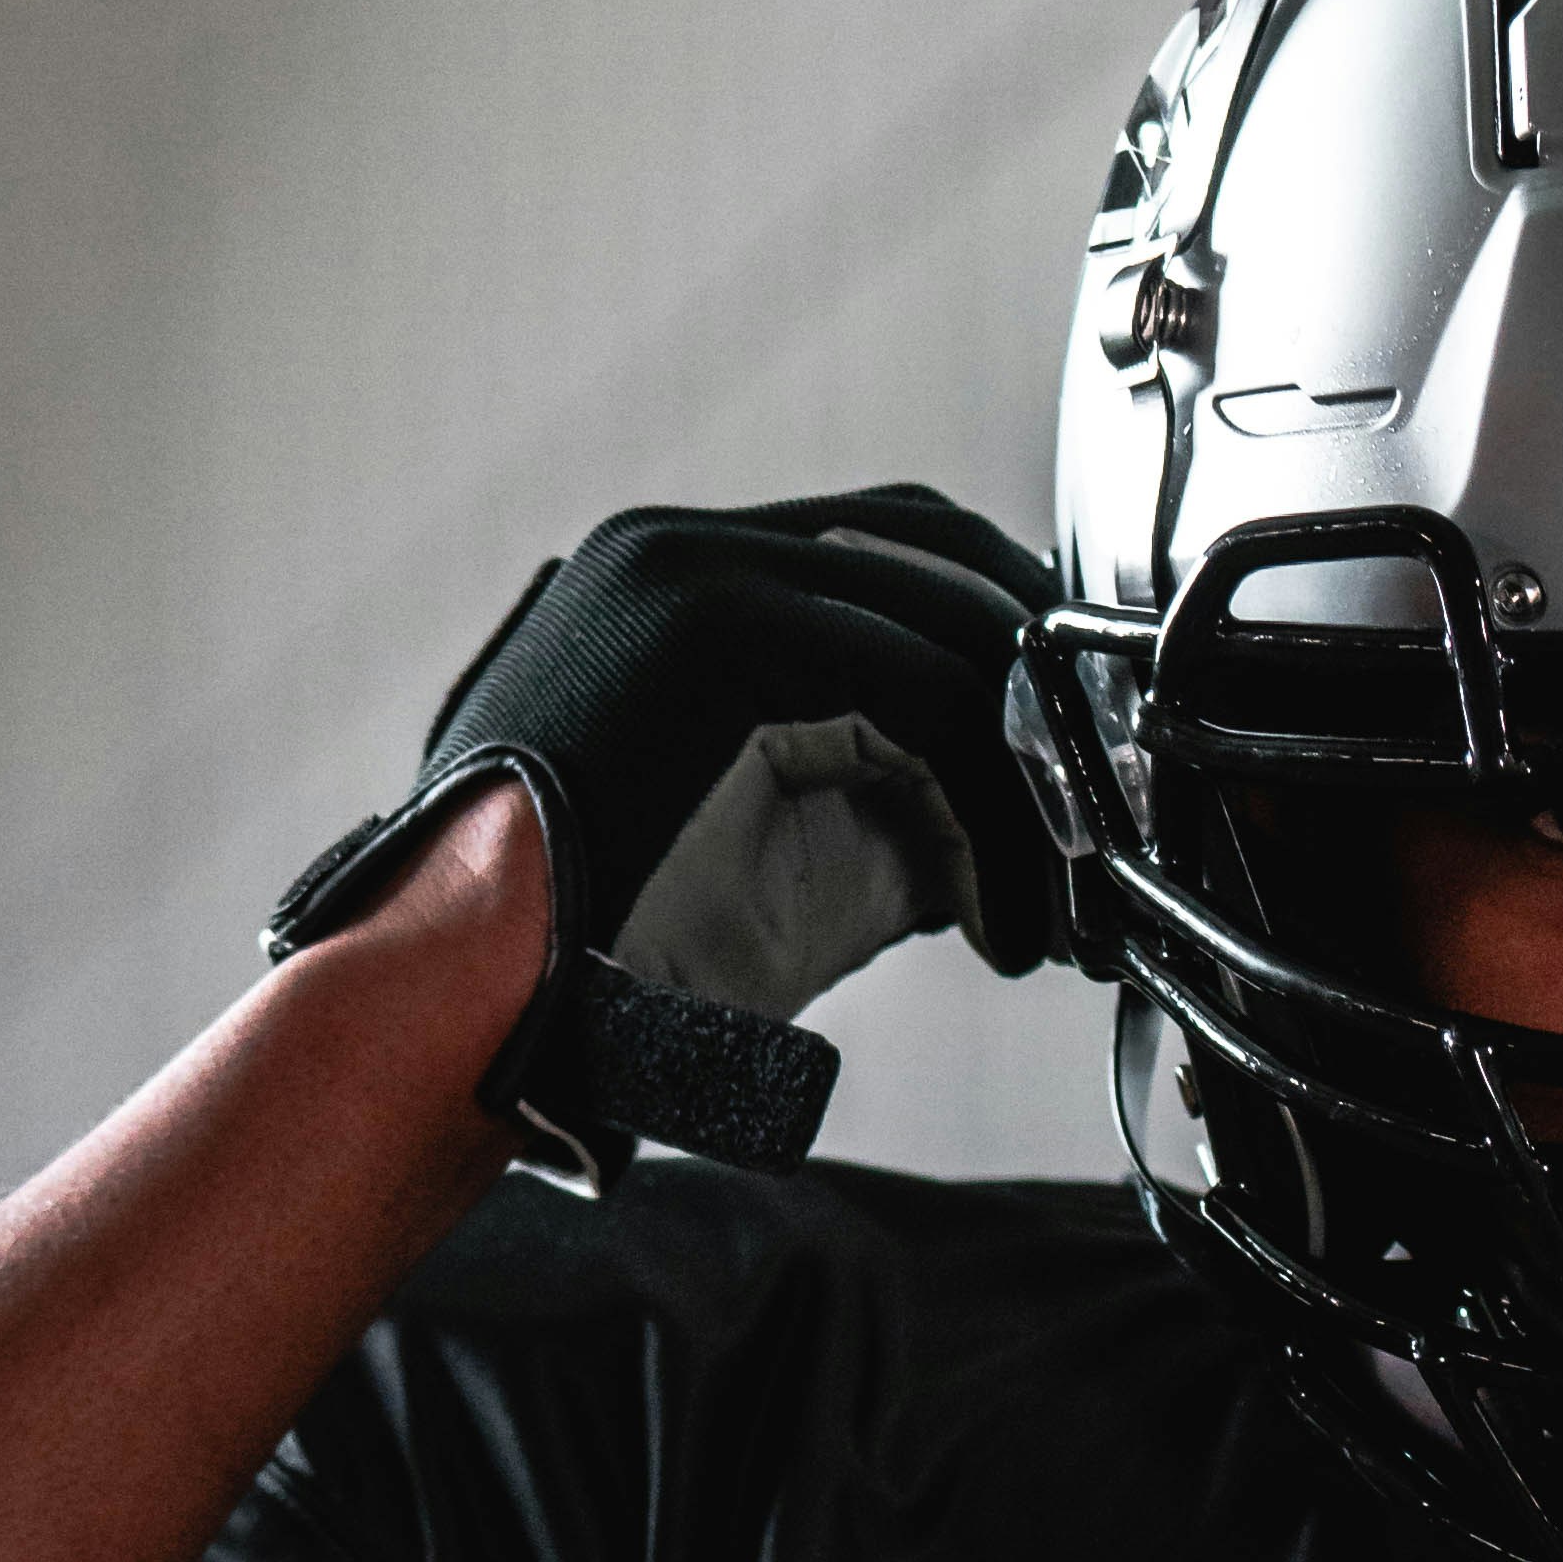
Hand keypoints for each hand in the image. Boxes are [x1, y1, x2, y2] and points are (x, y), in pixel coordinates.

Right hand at [270, 488, 1069, 1190]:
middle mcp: (687, 549)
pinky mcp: (721, 626)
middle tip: (1099, 824)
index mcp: (680, 583)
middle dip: (1043, 685)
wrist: (462, 1012)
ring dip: (1035, 768)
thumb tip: (1020, 810)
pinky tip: (1007, 920)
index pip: (896, 553)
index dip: (1003, 650)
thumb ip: (886, 786)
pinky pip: (926, 685)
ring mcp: (698, 570)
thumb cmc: (592, 961)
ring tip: (1059, 902)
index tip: (1069, 767)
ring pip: (950, 621)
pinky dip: (996, 810)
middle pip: (940, 553)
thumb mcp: (772, 847)